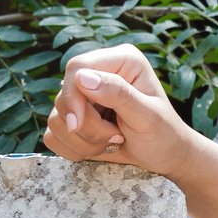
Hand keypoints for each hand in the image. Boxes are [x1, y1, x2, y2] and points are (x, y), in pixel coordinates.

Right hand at [40, 44, 201, 176]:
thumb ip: (118, 94)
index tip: (78, 124)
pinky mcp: (73, 118)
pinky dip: (73, 149)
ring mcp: (84, 96)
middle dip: (85, 126)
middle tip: (115, 137)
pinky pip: (52, 135)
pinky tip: (99, 148)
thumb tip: (83, 77)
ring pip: (56, 119)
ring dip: (82, 140)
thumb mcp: (147, 115)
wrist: (164, 157)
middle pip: (64, 96)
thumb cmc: (164, 133)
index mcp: (122, 61)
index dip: (72, 97)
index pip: (78, 67)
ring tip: (113, 142)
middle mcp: (100, 73)